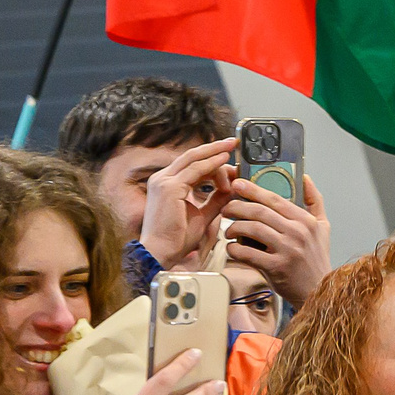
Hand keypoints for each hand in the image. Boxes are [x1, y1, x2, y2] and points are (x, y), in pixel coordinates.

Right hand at [139, 138, 238, 268]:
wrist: (161, 253)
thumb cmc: (178, 238)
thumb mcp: (203, 215)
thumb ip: (216, 200)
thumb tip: (232, 189)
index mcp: (167, 184)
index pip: (191, 165)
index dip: (211, 160)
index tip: (230, 160)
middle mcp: (162, 179)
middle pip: (191, 156)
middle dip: (213, 148)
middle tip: (232, 142)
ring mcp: (163, 181)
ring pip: (194, 160)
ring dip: (215, 154)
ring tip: (232, 148)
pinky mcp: (169, 187)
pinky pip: (195, 170)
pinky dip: (211, 164)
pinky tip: (225, 160)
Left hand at [225, 173, 331, 307]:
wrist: (318, 290)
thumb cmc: (316, 258)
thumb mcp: (323, 227)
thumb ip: (314, 201)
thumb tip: (306, 177)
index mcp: (306, 220)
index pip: (274, 199)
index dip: (252, 190)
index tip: (237, 184)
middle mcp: (297, 233)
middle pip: (259, 212)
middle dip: (237, 208)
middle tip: (226, 209)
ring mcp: (287, 250)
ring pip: (251, 229)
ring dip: (234, 228)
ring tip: (229, 231)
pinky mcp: (276, 267)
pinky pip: (247, 252)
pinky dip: (235, 249)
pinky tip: (232, 248)